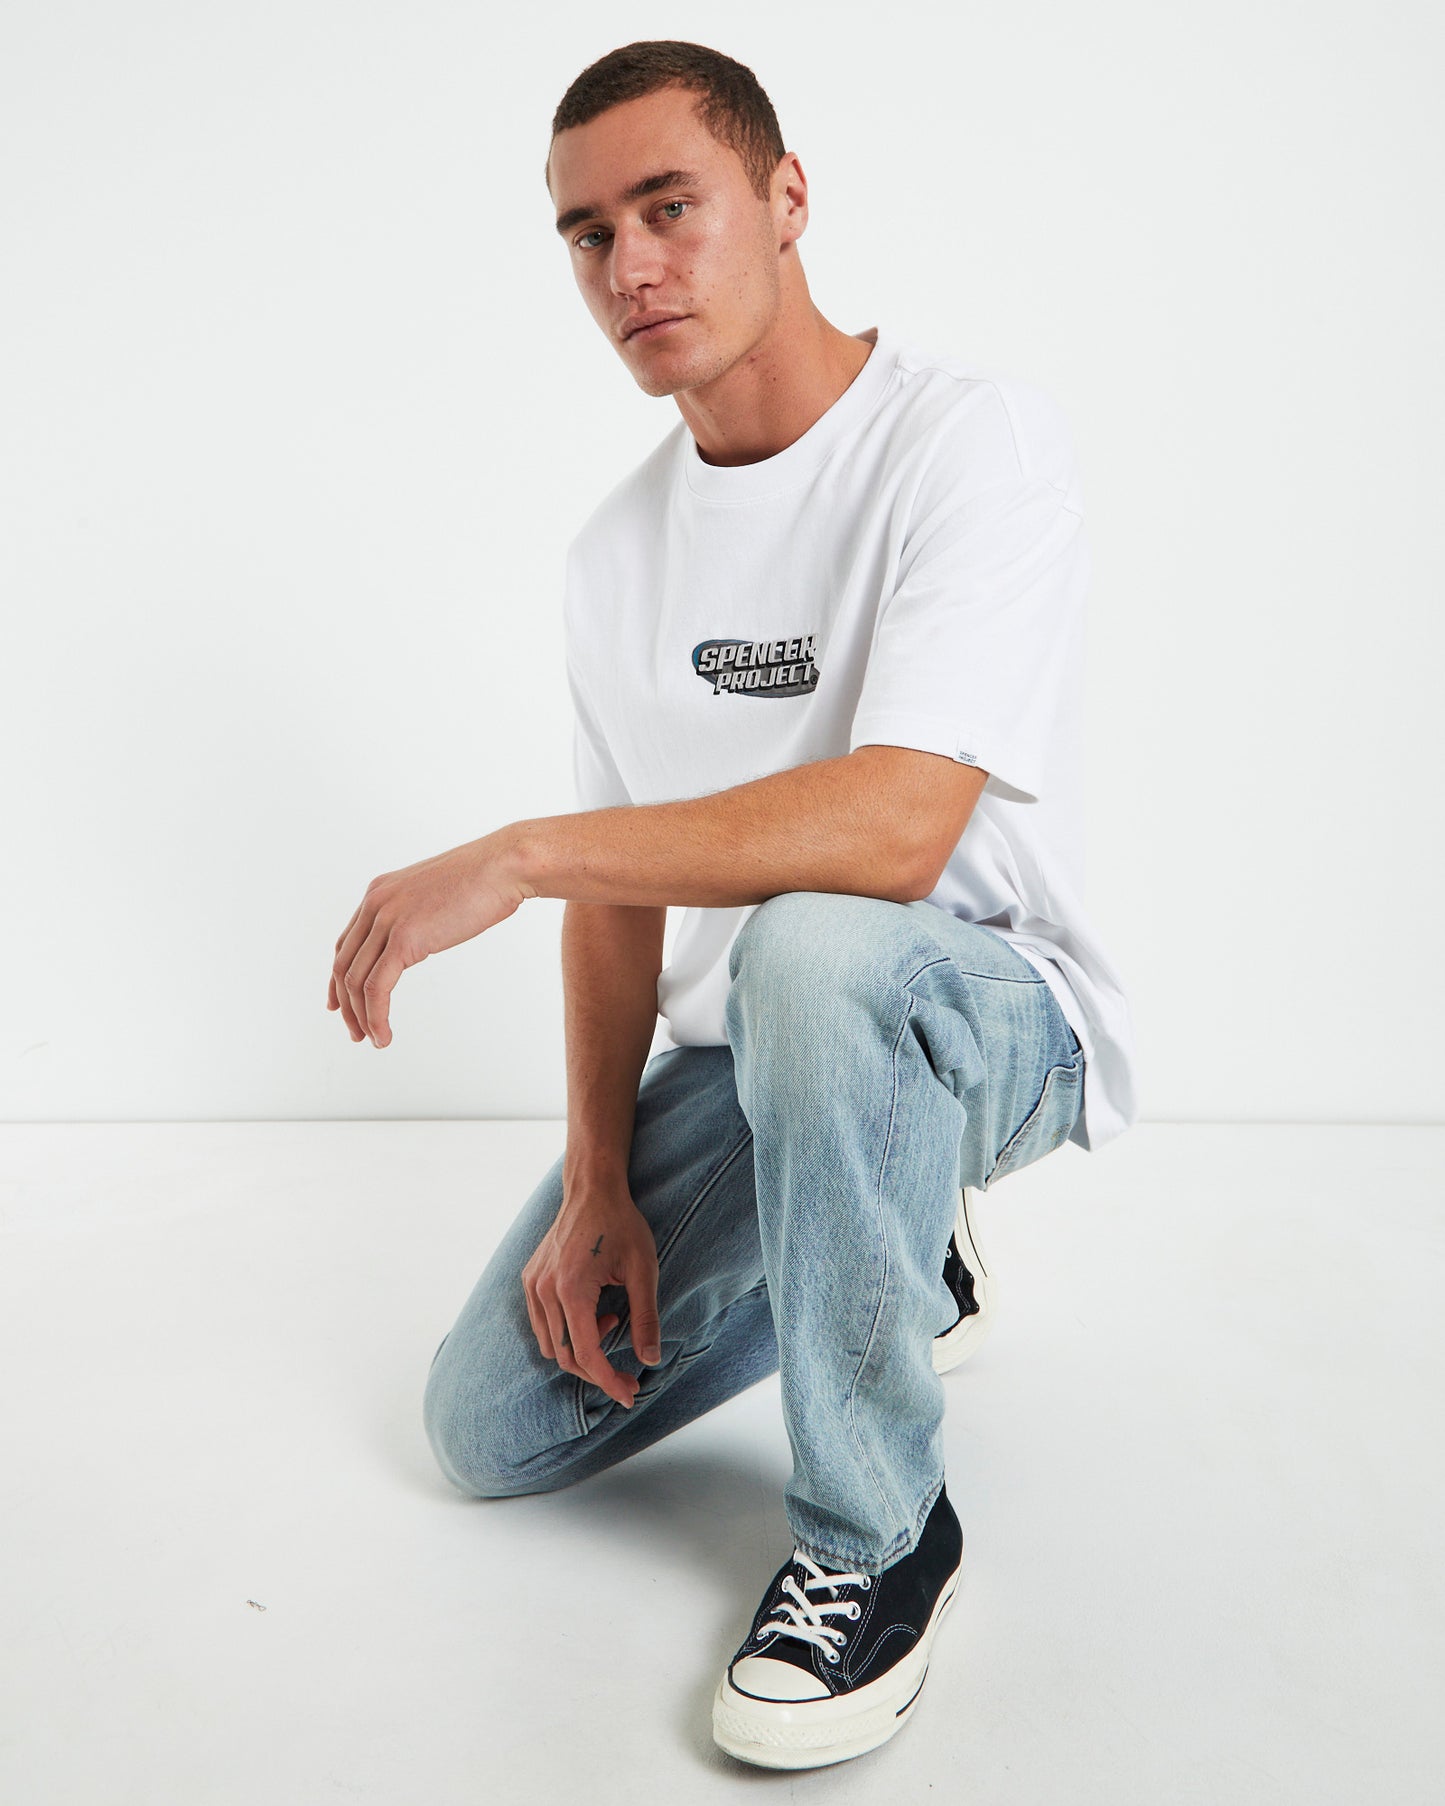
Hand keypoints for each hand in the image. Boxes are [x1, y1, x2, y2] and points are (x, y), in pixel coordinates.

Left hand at [328, 828, 533, 1046]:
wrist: (503, 866)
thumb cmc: (484, 879)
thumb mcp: (436, 895)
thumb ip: (418, 915)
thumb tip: (419, 938)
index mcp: (379, 893)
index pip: (347, 943)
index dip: (339, 979)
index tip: (341, 1004)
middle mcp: (375, 904)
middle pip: (343, 965)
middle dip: (346, 1004)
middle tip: (356, 1032)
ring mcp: (387, 920)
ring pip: (355, 981)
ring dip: (360, 1017)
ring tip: (374, 1040)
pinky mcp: (404, 939)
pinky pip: (377, 988)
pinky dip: (376, 1016)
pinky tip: (384, 1035)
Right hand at [521, 1193, 661, 1409]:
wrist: (592, 1188)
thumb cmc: (621, 1224)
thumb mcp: (644, 1270)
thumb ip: (646, 1317)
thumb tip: (651, 1359)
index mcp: (571, 1289)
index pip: (586, 1353)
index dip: (609, 1380)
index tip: (630, 1394)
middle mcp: (544, 1290)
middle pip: (565, 1356)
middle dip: (598, 1372)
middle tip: (628, 1376)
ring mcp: (532, 1284)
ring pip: (550, 1344)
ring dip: (582, 1348)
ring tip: (611, 1321)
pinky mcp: (530, 1279)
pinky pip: (543, 1324)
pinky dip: (568, 1331)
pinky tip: (594, 1311)